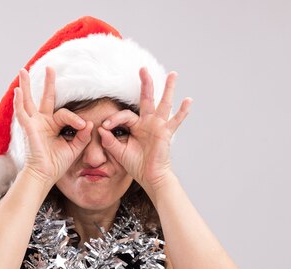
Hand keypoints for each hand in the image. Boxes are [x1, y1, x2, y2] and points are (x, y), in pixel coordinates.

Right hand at [14, 67, 92, 184]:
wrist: (45, 175)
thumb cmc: (56, 164)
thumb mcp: (74, 148)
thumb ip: (83, 136)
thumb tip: (90, 123)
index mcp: (53, 126)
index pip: (66, 114)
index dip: (76, 118)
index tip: (83, 126)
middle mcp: (42, 122)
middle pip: (45, 99)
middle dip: (49, 84)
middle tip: (50, 68)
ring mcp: (34, 124)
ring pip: (29, 101)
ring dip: (26, 86)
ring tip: (23, 70)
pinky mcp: (28, 128)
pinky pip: (22, 113)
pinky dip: (19, 102)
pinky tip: (18, 91)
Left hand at [96, 67, 192, 193]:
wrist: (150, 177)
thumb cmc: (136, 165)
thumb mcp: (119, 152)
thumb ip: (110, 141)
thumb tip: (101, 129)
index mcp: (136, 126)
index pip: (124, 115)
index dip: (114, 119)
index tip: (106, 126)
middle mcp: (148, 123)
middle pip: (146, 99)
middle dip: (145, 84)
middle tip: (143, 69)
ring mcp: (159, 126)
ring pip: (164, 104)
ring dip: (168, 89)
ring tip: (173, 74)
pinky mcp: (166, 133)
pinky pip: (175, 121)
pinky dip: (182, 112)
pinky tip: (188, 100)